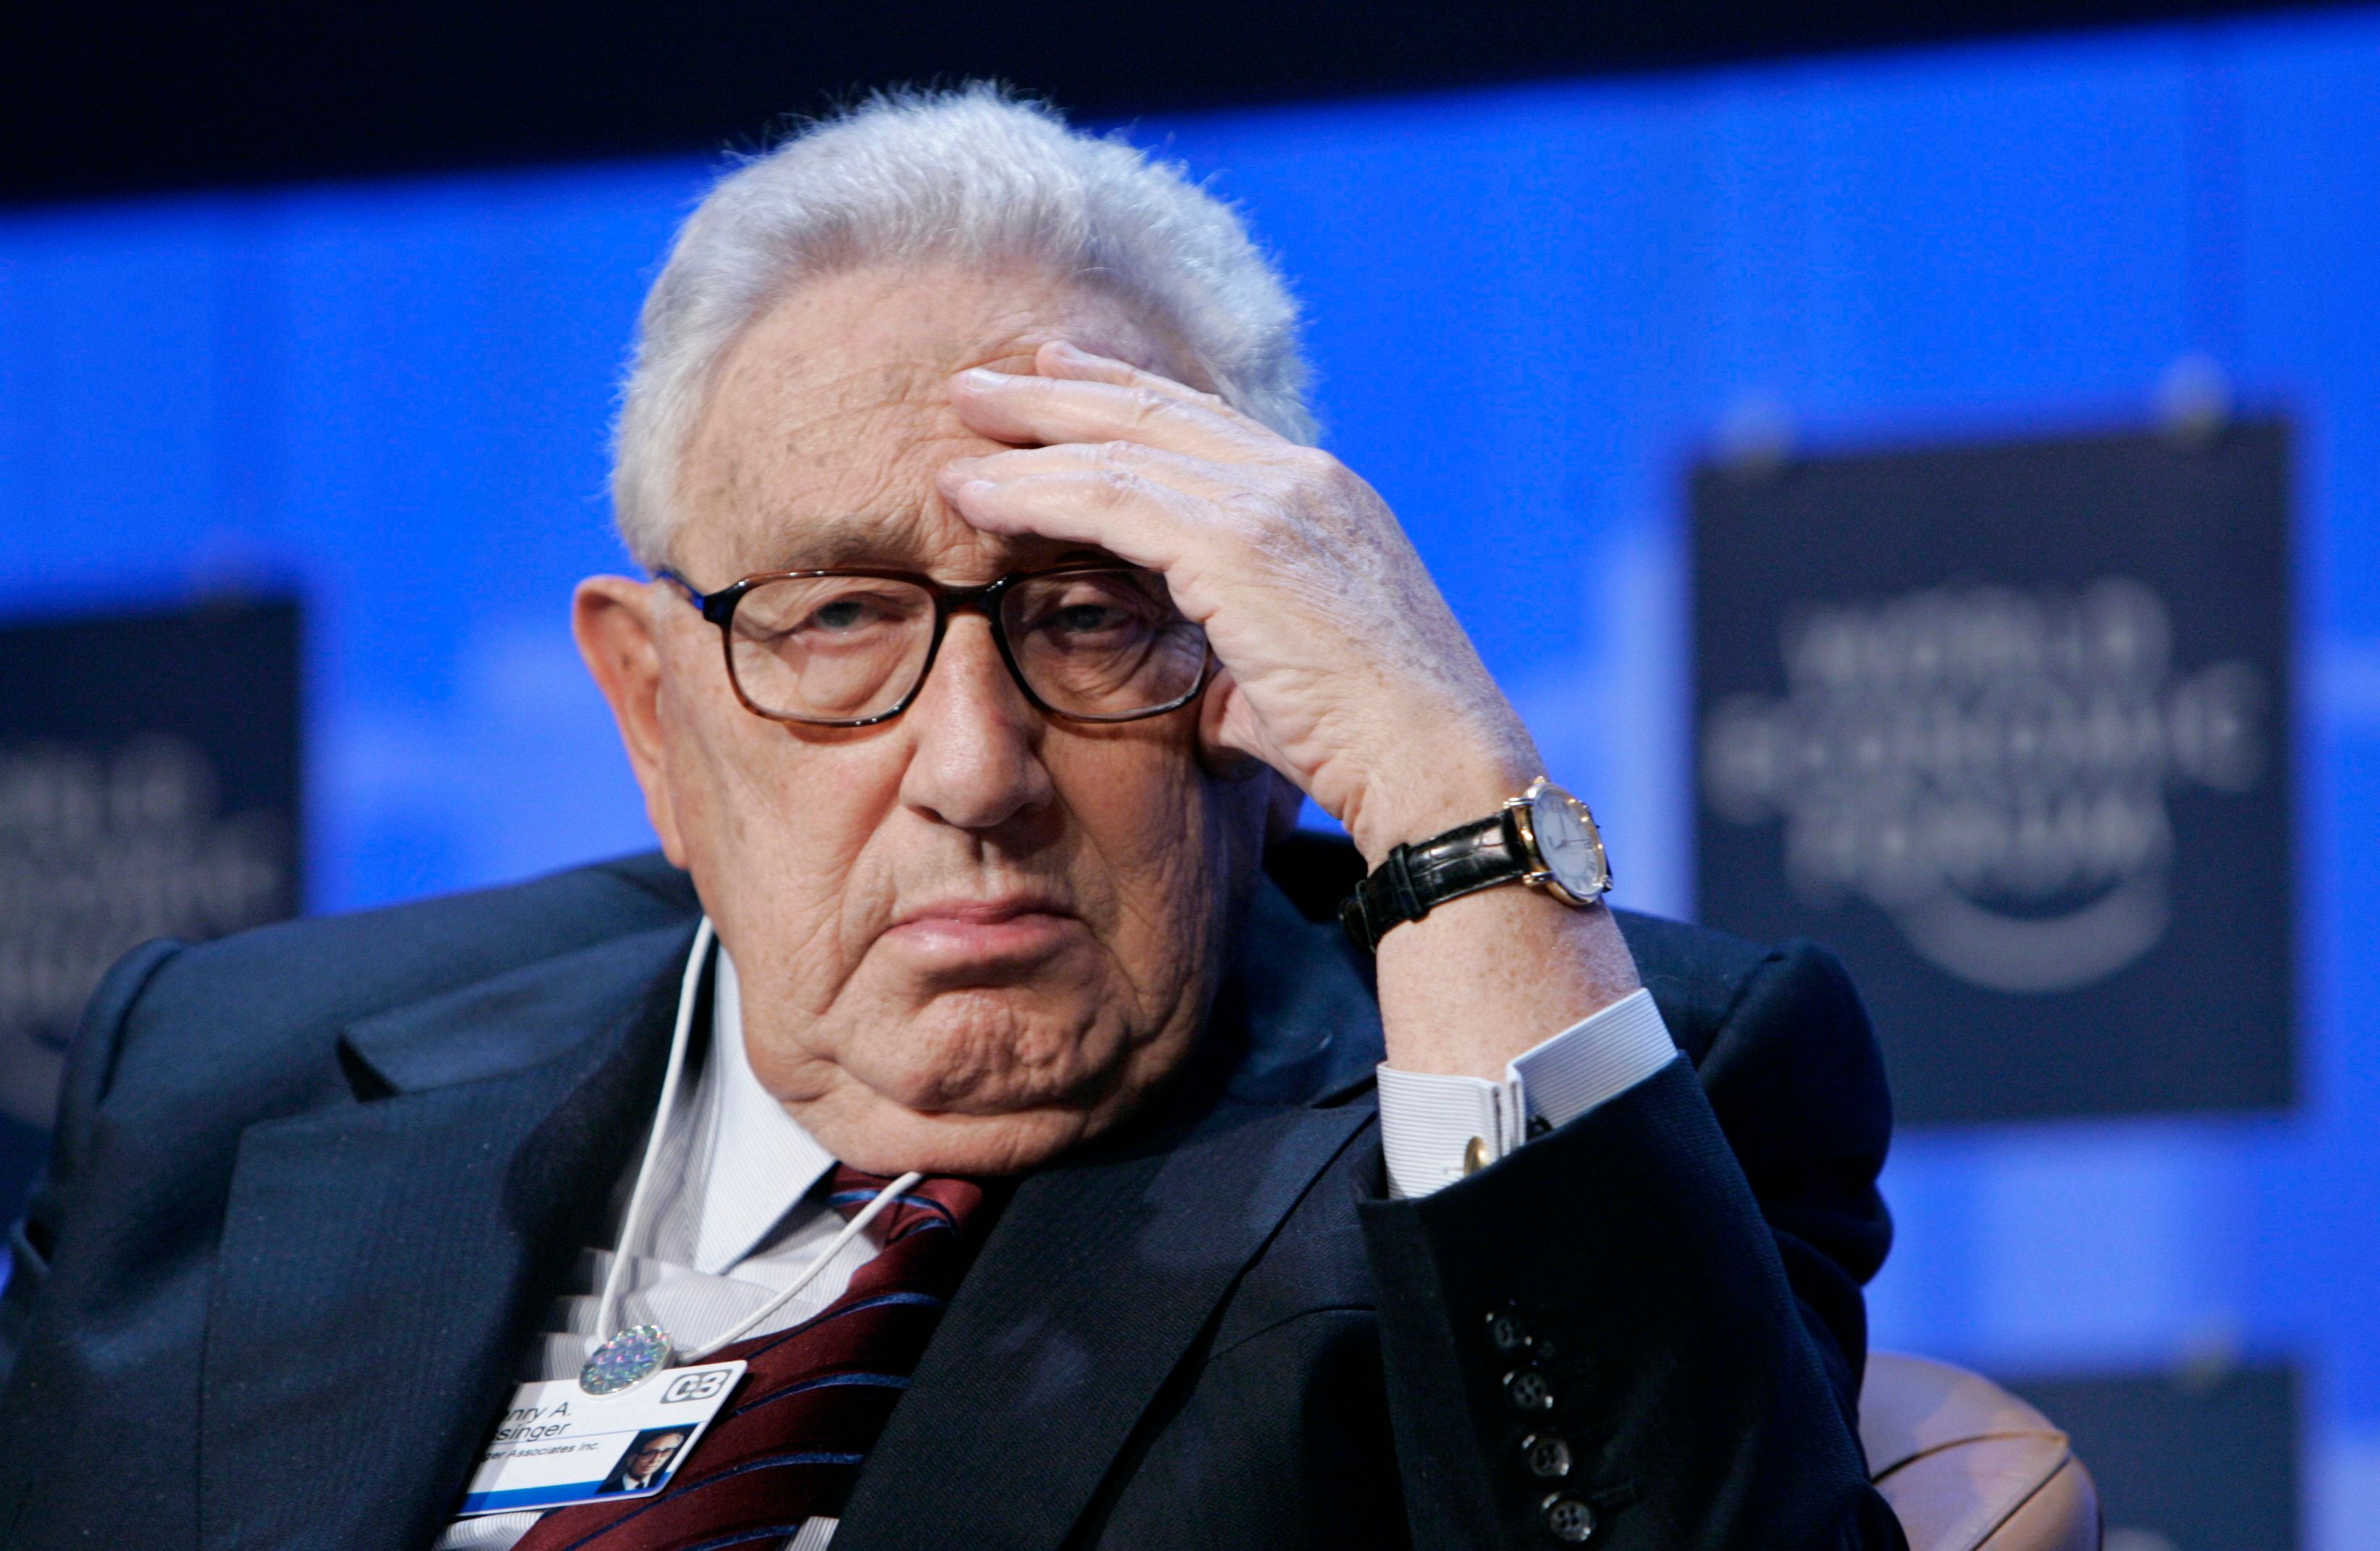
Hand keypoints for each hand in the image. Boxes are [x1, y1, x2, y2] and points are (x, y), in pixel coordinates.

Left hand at [938, 341, 1538, 862]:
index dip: (1124, 394)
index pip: (1207, 424)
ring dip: (1029, 433)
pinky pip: (1113, 498)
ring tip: (956, 419)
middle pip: (1157, 411)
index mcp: (1327, 501)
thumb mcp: (1297, 689)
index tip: (1056, 377)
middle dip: (1060, 388)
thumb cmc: (1374, 753)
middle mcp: (1305, 481)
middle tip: (982, 380)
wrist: (1438, 770)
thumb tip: (1217, 705)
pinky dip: (1036, 492)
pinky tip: (977, 496)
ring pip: (1123, 446)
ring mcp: (1277, 503)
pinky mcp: (1242, 544)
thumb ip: (1248, 675)